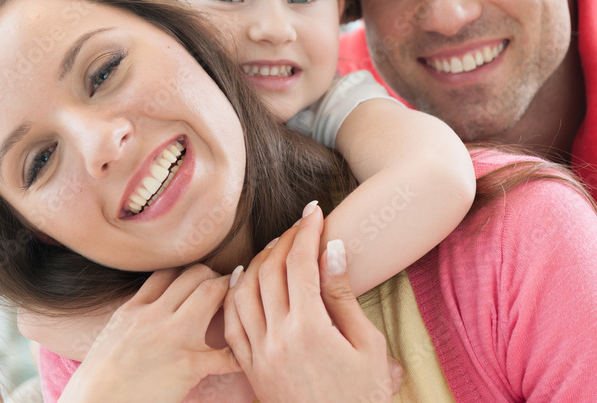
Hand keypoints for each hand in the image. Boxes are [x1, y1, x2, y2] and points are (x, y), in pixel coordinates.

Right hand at [59, 265, 240, 402]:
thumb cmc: (98, 382)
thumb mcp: (111, 336)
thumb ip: (131, 319)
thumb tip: (143, 316)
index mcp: (133, 309)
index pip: (167, 273)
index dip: (187, 273)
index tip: (198, 282)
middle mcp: (154, 315)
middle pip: (194, 274)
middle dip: (214, 277)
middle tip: (224, 291)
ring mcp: (172, 336)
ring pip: (211, 293)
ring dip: (229, 297)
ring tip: (236, 307)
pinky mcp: (188, 363)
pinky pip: (224, 353)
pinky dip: (237, 355)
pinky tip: (241, 358)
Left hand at [224, 204, 401, 402]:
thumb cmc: (363, 397)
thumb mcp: (366, 345)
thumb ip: (343, 295)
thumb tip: (332, 249)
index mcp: (310, 329)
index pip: (301, 263)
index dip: (307, 231)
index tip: (315, 211)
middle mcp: (277, 338)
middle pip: (270, 271)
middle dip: (285, 239)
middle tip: (301, 225)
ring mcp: (258, 355)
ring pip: (243, 292)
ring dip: (258, 262)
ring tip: (277, 246)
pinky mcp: (250, 370)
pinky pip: (230, 324)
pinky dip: (234, 294)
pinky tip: (243, 278)